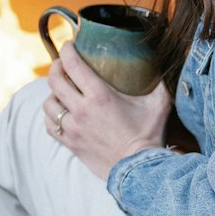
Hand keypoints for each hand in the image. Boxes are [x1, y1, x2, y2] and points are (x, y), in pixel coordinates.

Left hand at [45, 43, 172, 179]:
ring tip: (61, 90)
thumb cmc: (148, 137)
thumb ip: (161, 84)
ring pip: (48, 103)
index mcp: (99, 96)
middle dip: (56, 66)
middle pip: (54, 80)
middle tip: (63, 64)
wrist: (138, 170)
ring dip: (52, 93)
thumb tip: (166, 67)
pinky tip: (59, 113)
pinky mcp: (70, 143)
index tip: (69, 45)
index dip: (67, 50)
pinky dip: (51, 116)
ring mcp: (73, 128)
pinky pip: (49, 125)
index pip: (72, 64)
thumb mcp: (158, 106)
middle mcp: (81, 110)